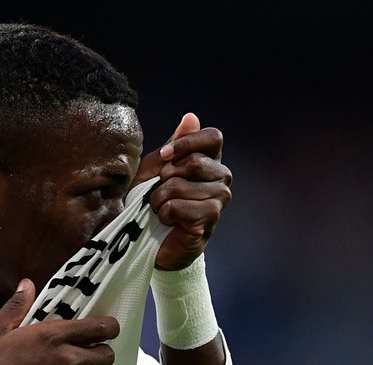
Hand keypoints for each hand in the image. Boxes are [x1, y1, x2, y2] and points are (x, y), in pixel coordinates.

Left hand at [134, 113, 232, 269]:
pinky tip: (167, 221)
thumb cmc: (154, 201)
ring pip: (181, 186)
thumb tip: (191, 116)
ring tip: (160, 209)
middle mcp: (221, 177)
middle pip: (194, 162)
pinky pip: (179, 207)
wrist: (151, 240)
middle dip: (165, 177)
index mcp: (210, 160)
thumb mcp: (156, 168)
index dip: (187, 143)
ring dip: (159, 199)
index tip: (165, 156)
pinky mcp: (211, 219)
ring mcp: (219, 198)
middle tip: (159, 192)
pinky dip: (164, 214)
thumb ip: (173, 145)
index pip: (213, 137)